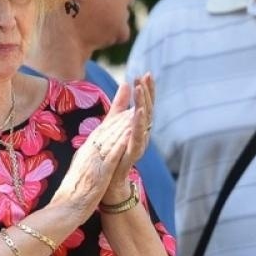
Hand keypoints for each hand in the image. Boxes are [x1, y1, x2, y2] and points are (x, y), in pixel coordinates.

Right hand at [50, 100, 136, 220]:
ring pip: (110, 139)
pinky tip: (129, 135)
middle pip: (107, 130)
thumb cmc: (73, 192)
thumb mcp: (81, 170)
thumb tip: (94, 149)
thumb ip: (88, 157)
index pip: (101, 130)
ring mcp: (93, 162)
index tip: (125, 105)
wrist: (64, 209)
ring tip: (135, 112)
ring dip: (123, 125)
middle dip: (121, 115)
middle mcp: (88, 152)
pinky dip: (120, 144)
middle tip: (135, 101)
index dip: (114, 117)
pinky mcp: (99, 173)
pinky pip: (111, 156)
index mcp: (85, 151)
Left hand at [102, 75, 154, 199]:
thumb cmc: (113, 152)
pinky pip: (137, 139)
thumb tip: (126, 83)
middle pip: (147, 110)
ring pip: (144, 122)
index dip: (146, 90)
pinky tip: (137, 114)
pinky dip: (138, 126)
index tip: (145, 73)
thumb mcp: (114, 124)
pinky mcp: (132, 154)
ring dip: (143, 105)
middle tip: (144, 77)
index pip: (144, 104)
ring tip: (140, 90)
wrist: (108, 182)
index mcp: (137, 126)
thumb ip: (119, 105)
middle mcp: (142, 134)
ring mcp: (138, 144)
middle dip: (146, 93)